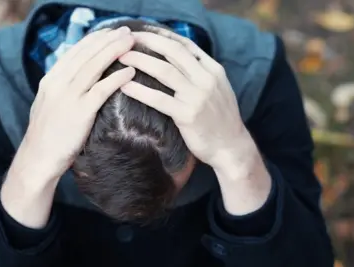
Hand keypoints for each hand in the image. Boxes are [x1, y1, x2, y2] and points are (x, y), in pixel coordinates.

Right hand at [2, 27, 134, 227]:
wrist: (38, 159)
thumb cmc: (47, 136)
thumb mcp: (48, 105)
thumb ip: (61, 89)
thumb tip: (76, 78)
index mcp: (50, 80)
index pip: (74, 52)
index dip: (94, 40)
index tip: (109, 33)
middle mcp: (57, 84)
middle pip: (86, 55)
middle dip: (108, 40)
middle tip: (126, 31)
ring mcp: (68, 97)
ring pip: (94, 66)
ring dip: (115, 51)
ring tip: (131, 43)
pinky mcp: (80, 112)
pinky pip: (102, 90)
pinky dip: (117, 78)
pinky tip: (130, 72)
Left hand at [118, 28, 270, 214]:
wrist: (231, 148)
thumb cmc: (220, 120)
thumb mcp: (217, 90)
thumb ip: (200, 73)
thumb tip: (176, 60)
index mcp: (213, 70)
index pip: (185, 45)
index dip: (162, 36)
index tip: (143, 32)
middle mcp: (206, 79)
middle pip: (173, 52)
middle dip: (148, 41)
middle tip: (127, 39)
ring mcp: (198, 97)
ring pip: (165, 71)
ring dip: (141, 61)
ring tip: (122, 57)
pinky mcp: (188, 115)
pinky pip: (159, 99)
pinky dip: (140, 91)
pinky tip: (125, 86)